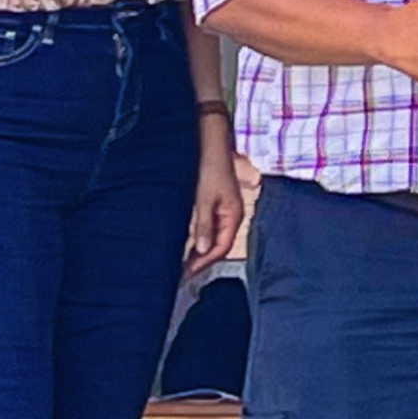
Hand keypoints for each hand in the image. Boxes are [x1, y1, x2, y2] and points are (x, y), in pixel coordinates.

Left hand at [185, 147, 246, 274]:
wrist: (211, 145)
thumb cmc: (211, 167)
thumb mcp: (204, 198)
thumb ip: (203, 224)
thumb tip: (202, 249)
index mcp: (234, 216)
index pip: (221, 247)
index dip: (205, 262)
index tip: (188, 273)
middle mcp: (232, 216)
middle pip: (219, 246)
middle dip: (202, 260)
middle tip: (182, 273)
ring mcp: (225, 211)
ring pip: (213, 238)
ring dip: (200, 251)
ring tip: (183, 263)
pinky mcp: (216, 206)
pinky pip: (210, 228)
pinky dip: (199, 238)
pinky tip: (188, 244)